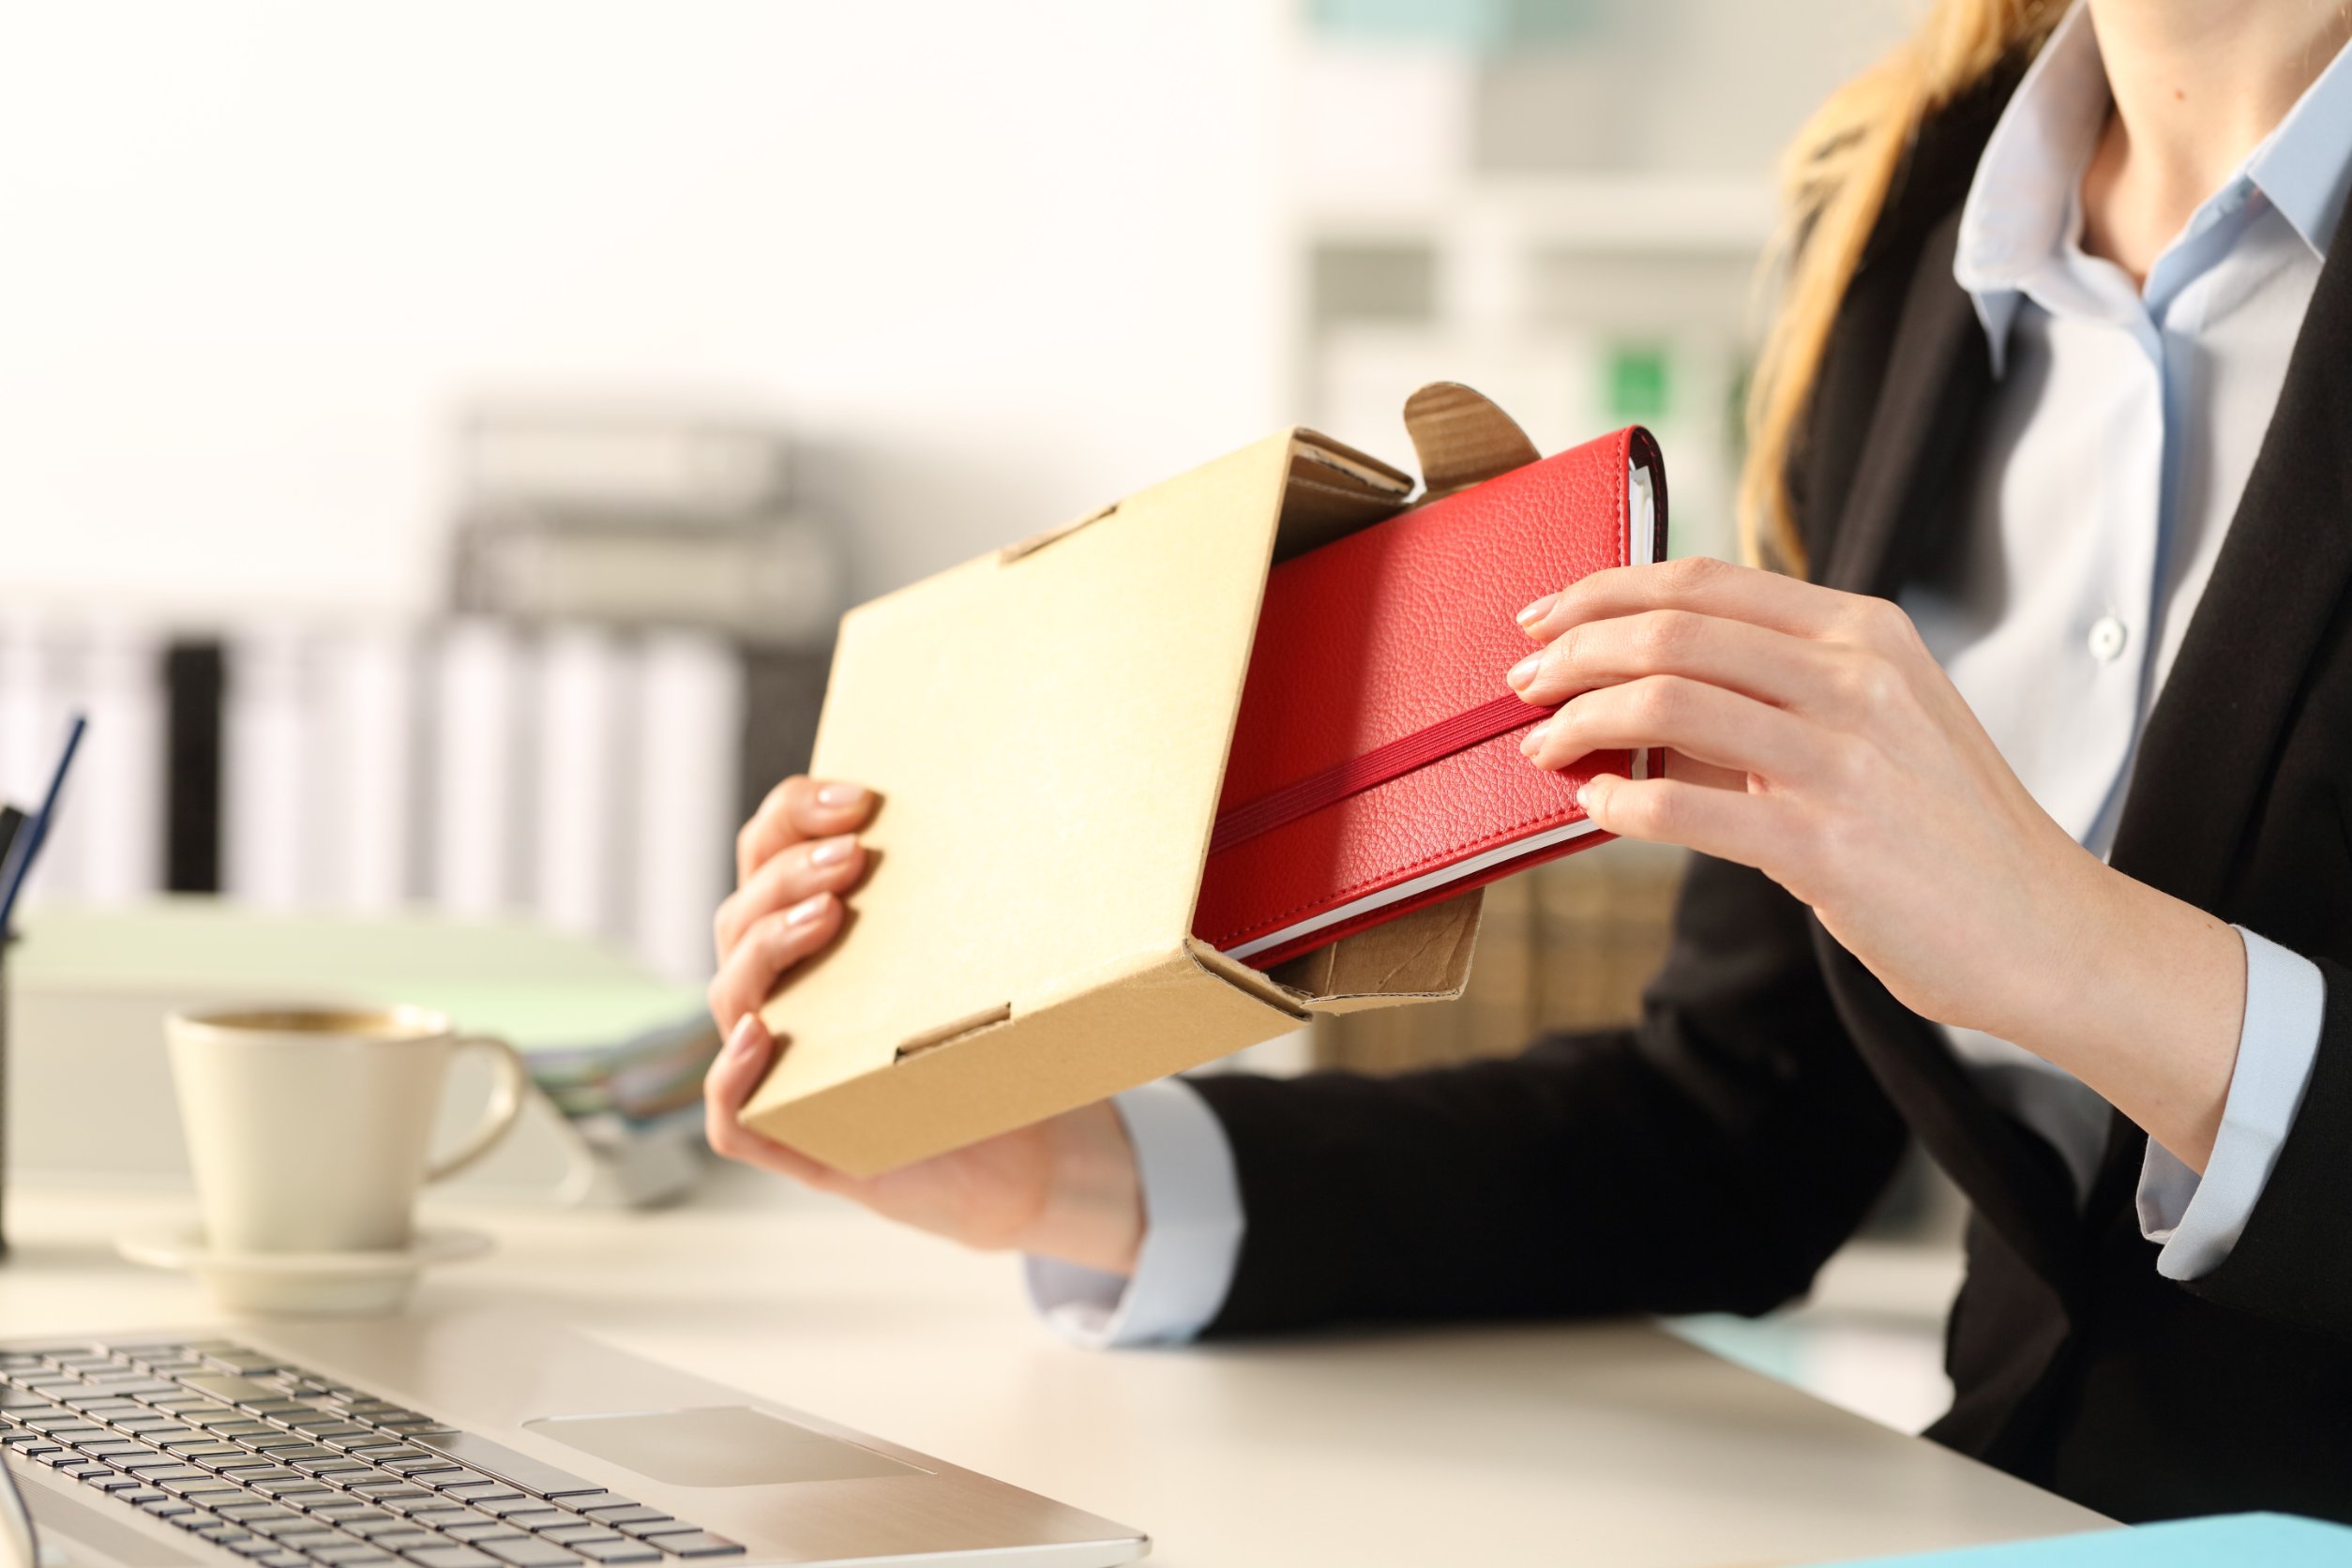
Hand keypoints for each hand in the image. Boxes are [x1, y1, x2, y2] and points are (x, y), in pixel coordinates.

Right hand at [705, 774, 1144, 1272]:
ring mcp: (784, 1070)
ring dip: (767, 946)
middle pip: (740, 917)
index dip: (793, 814)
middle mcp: (786, 996)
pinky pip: (731, 1118)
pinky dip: (730, 1074)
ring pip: (731, 998)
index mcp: (815, 937)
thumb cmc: (997, 1047)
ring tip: (827, 915)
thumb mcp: (990, 959)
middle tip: (852, 857)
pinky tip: (763, 1033)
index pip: (767, 854)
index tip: (859, 798)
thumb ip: (989, 898)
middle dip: (787, 874)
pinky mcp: (799, 1143)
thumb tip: (1057, 820)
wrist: (1022, 1154)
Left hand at [1509, 557, 2242, 1168]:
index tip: (1544, 617)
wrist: (2047, 932)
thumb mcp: (1878, 725)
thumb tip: (1644, 692)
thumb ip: (1774, 695)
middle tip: (1521, 685)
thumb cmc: (1947, 833)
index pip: (1705, 582)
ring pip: (1669, 702)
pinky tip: (1593, 808)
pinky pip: (1687, 807)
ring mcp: (1844, 759)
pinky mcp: (1828, 843)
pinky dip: (1621, 803)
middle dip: (1573, 652)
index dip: (1606, 590)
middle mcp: (1856, 678)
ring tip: (1542, 748)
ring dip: (1580, 721)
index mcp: (1864, 633)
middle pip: (1673, 629)